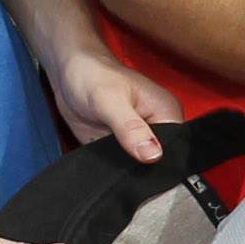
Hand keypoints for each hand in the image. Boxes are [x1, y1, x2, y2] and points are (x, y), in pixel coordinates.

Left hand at [42, 45, 185, 158]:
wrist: (69, 72)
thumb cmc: (92, 75)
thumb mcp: (110, 101)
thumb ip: (130, 128)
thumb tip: (153, 155)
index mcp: (167, 113)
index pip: (176, 152)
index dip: (161, 166)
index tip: (140, 168)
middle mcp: (158, 129)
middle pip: (159, 164)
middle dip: (141, 171)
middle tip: (118, 160)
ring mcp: (139, 140)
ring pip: (139, 169)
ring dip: (125, 171)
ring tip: (109, 157)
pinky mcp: (121, 148)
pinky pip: (122, 167)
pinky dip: (113, 169)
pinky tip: (103, 161)